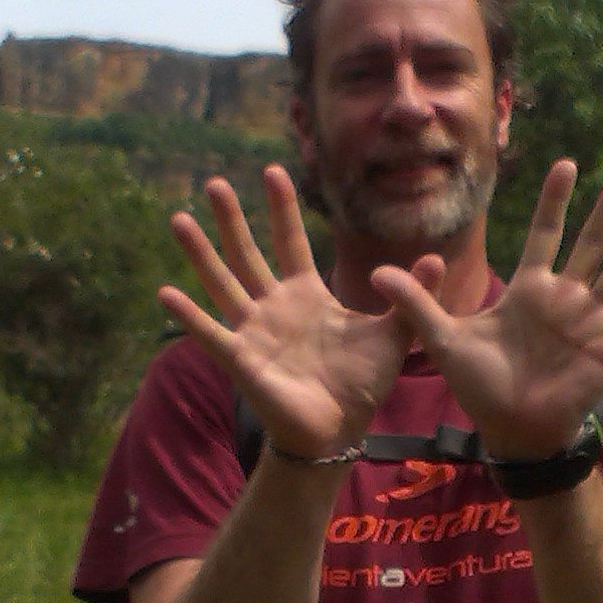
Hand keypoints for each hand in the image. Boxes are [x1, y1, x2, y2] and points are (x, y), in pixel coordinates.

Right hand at [159, 166, 441, 459]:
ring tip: (178, 219)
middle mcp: (274, 308)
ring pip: (222, 283)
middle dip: (231, 220)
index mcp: (306, 296)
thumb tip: (437, 257)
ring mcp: (254, 332)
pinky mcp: (242, 360)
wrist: (340, 430)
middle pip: (246, 254)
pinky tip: (166, 293)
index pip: (290, 243)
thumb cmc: (362, 384)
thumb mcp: (394, 334)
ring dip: (200, 253)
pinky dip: (189, 316)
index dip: (282, 209)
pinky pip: (211, 334)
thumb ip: (411, 296)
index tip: (272, 171)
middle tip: (214, 183)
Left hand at [371, 160, 602, 461]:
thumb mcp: (444, 340)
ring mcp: (590, 318)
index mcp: (528, 289)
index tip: (567, 165)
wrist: (513, 430)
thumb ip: (418, 304)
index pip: (544, 234)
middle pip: (589, 240)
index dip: (555, 202)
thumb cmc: (480, 387)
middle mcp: (564, 296)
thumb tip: (375, 273)